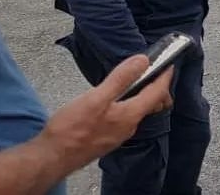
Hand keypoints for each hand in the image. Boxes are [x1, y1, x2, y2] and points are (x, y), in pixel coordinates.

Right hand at [38, 54, 172, 169]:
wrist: (51, 157)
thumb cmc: (71, 130)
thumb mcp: (96, 97)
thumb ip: (121, 79)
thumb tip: (142, 61)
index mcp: (130, 115)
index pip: (157, 93)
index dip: (164, 77)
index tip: (168, 65)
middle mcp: (129, 127)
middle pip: (151, 104)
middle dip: (156, 87)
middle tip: (153, 72)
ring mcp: (118, 134)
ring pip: (137, 111)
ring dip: (141, 96)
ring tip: (135, 82)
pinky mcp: (107, 138)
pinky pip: (125, 118)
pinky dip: (128, 105)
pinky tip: (115, 101)